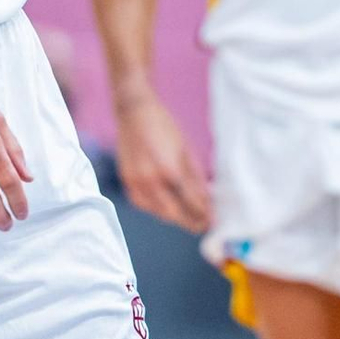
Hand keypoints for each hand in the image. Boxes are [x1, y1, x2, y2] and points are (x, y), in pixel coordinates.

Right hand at [115, 87, 211, 231]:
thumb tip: (207, 197)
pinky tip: (167, 208)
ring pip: (158, 212)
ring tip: (188, 219)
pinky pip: (143, 204)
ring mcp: (136, 183)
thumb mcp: (185, 150)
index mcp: (168, 170)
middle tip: (202, 226)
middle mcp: (150, 180)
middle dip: (189, 222)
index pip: (190, 201)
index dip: (203, 214)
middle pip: (173, 213)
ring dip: (174, 217)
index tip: (212, 221)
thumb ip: (195, 177)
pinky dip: (157, 210)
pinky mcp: (127, 182)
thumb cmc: (163, 126)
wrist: (134, 112)